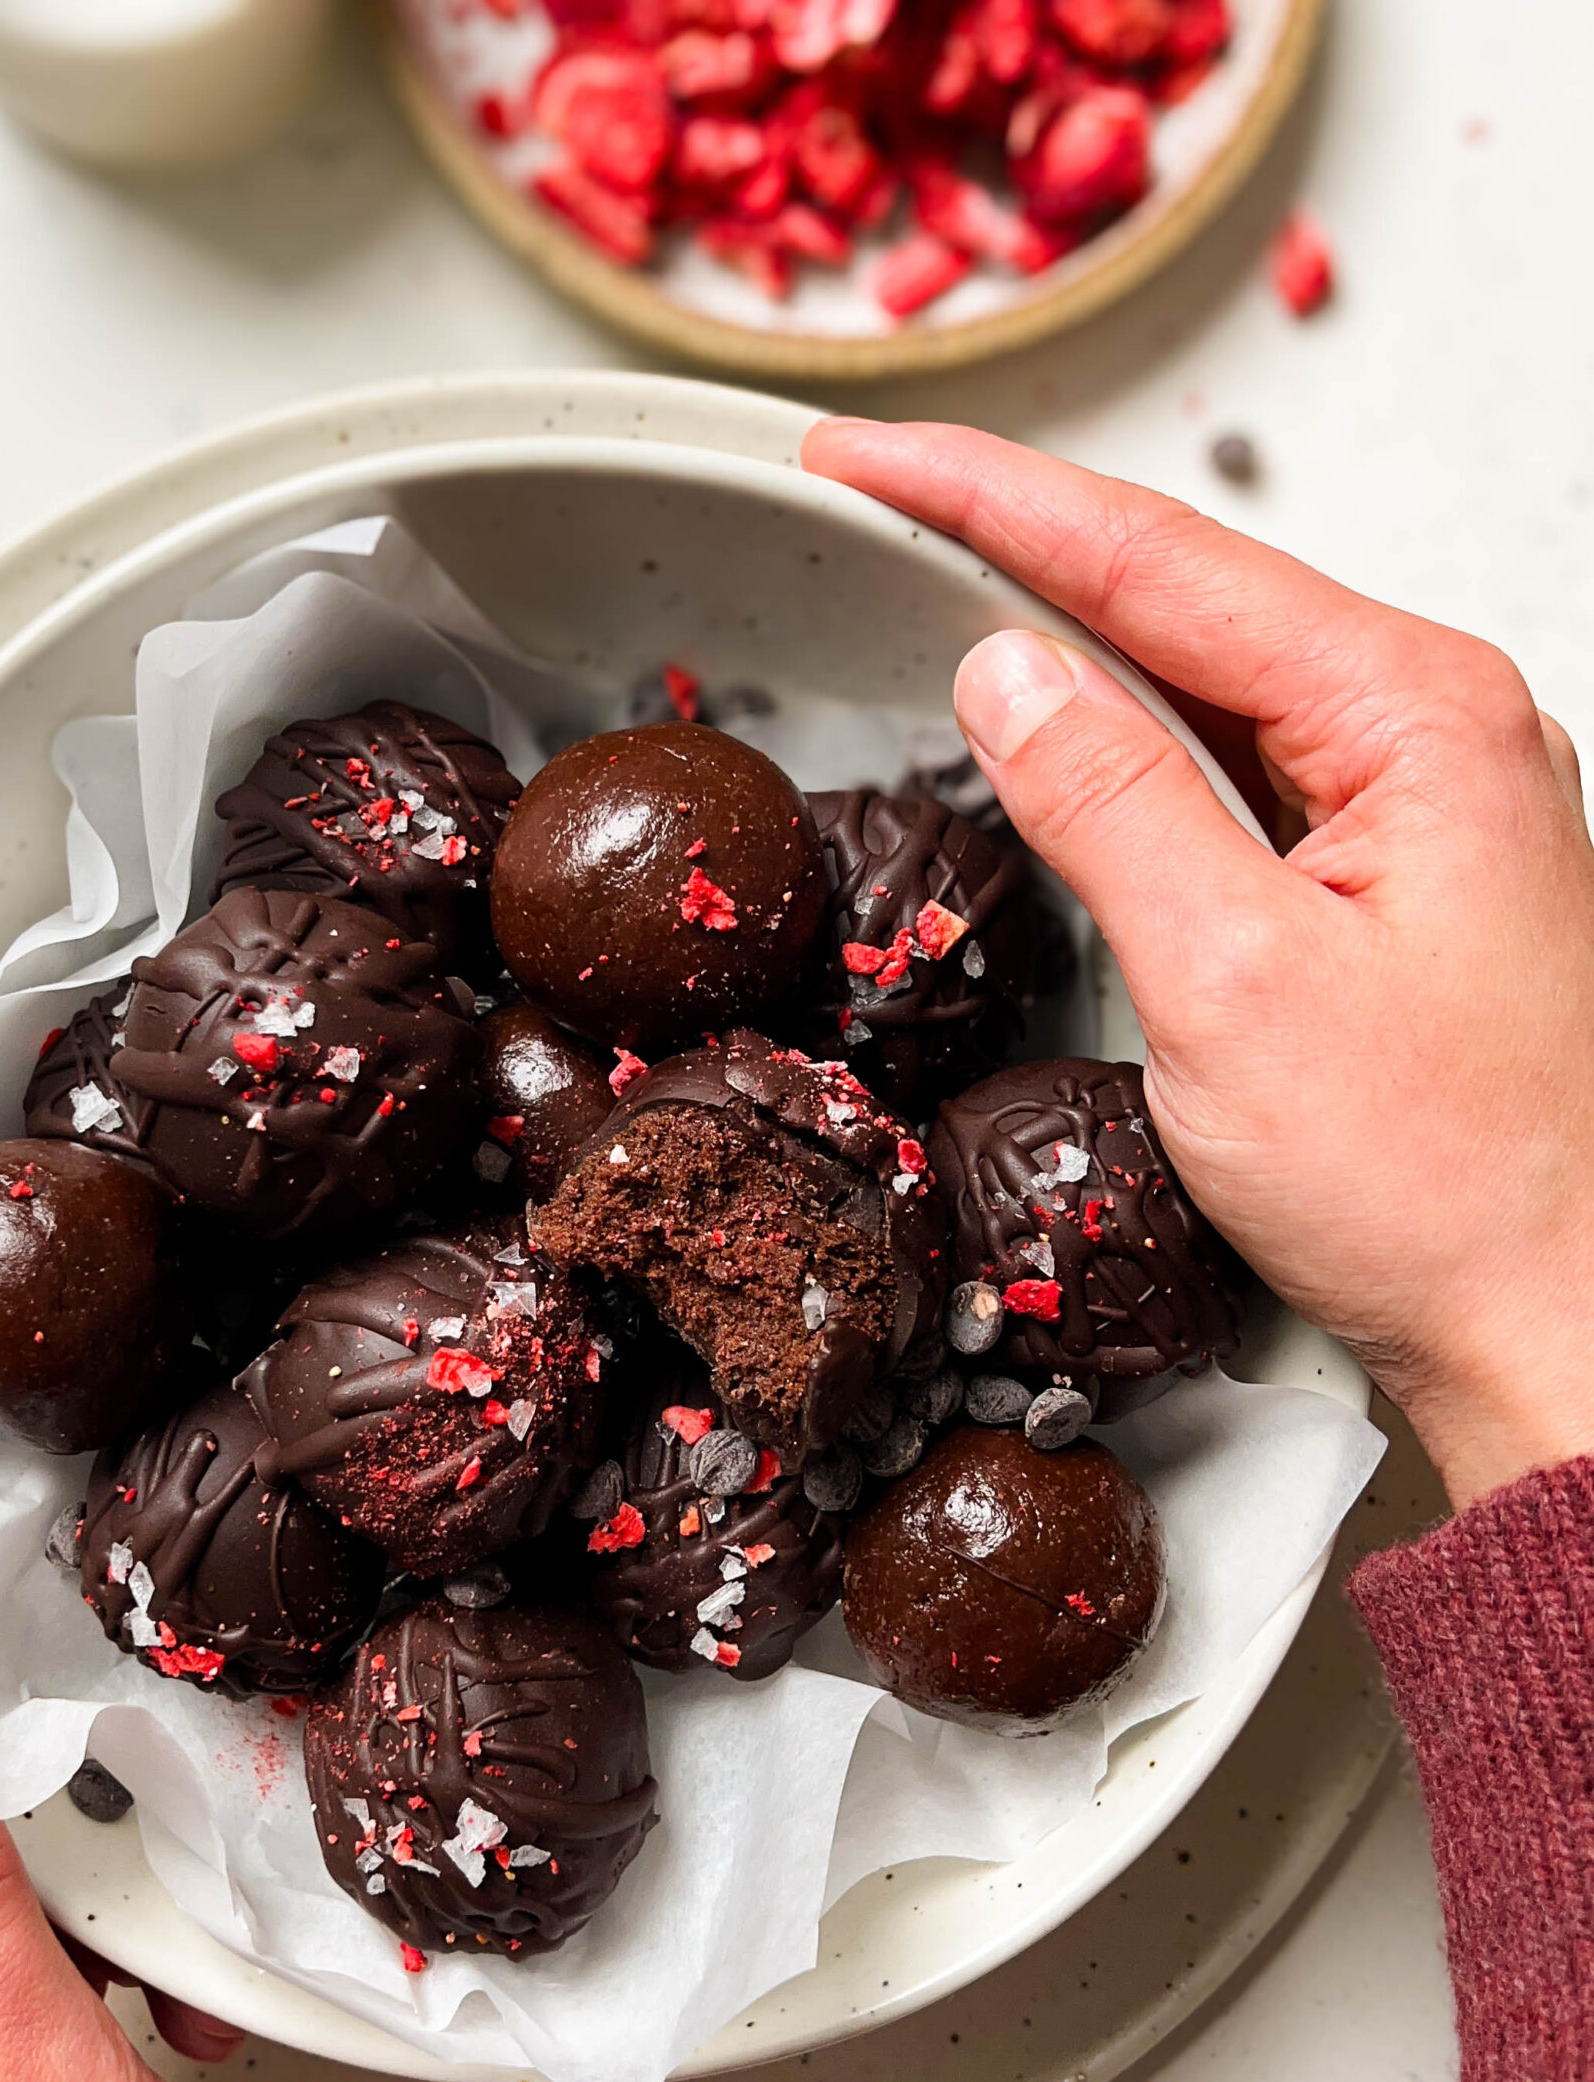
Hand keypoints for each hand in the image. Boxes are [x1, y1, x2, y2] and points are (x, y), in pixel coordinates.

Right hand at [805, 419, 1593, 1509]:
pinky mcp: (1389, 873)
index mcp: (1416, 718)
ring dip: (1066, 629)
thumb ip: (1110, 803)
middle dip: (1016, 536)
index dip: (987, 496)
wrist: (1554, 1321)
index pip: (1160, 562)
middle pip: (1187, 593)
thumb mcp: (1232, 985)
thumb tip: (1002, 668)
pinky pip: (1234, 763)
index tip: (865, 452)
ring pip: (1207, 676)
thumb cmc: (1442, 1184)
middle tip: (871, 492)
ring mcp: (1419, 801)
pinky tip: (1059, 722)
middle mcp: (1435, 731)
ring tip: (930, 575)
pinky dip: (1126, 734)